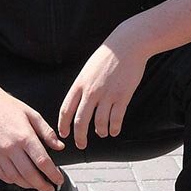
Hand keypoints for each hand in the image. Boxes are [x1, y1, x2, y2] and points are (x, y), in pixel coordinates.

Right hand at [0, 88, 64, 190]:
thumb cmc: (8, 106)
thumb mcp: (32, 114)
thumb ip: (47, 132)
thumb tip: (60, 147)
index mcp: (25, 136)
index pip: (42, 162)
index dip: (53, 174)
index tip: (58, 180)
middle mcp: (11, 147)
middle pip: (29, 174)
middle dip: (42, 185)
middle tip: (50, 189)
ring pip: (15, 178)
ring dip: (28, 185)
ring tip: (37, 185)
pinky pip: (2, 175)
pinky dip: (13, 181)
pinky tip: (20, 180)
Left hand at [58, 34, 148, 150]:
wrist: (127, 45)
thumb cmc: (107, 57)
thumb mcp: (87, 70)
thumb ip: (82, 87)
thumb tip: (78, 104)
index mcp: (79, 84)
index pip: (66, 110)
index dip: (63, 125)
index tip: (64, 134)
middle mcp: (91, 91)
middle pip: (81, 121)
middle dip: (80, 137)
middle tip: (82, 144)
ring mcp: (107, 94)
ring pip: (99, 122)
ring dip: (100, 132)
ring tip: (101, 134)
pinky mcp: (123, 96)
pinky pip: (116, 118)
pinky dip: (114, 128)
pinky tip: (114, 131)